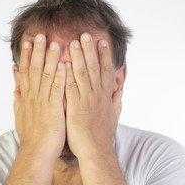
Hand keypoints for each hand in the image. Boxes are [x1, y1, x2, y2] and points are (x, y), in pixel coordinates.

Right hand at [13, 34, 65, 158]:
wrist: (36, 152)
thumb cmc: (31, 136)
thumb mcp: (20, 114)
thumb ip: (18, 98)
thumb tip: (15, 86)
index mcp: (27, 97)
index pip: (25, 71)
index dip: (26, 55)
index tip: (28, 42)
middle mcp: (33, 96)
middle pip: (34, 69)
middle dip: (37, 51)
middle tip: (40, 34)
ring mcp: (43, 102)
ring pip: (45, 76)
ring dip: (49, 58)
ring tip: (54, 42)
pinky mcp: (53, 109)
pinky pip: (57, 89)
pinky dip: (60, 76)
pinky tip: (64, 64)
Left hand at [65, 33, 121, 158]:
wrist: (96, 150)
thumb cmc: (103, 133)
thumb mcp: (115, 112)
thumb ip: (117, 95)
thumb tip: (121, 82)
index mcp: (106, 95)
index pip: (107, 70)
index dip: (105, 55)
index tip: (102, 41)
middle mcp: (98, 95)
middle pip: (95, 68)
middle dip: (90, 50)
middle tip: (86, 34)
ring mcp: (87, 101)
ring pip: (83, 74)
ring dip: (78, 57)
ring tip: (74, 42)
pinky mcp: (75, 108)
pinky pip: (71, 89)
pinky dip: (67, 76)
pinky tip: (62, 64)